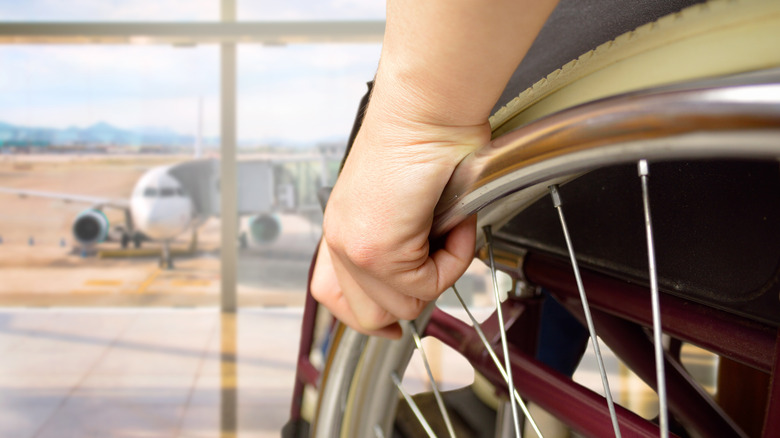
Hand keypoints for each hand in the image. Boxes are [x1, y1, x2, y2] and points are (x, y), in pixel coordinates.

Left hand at [311, 96, 481, 337]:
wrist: (426, 108)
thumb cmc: (424, 138)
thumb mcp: (403, 201)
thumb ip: (402, 240)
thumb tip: (423, 274)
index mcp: (343, 228)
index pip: (331, 294)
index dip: (365, 317)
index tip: (389, 326)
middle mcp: (340, 239)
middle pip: (368, 316)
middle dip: (412, 299)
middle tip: (439, 264)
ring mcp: (354, 247)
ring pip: (405, 305)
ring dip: (441, 272)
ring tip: (450, 228)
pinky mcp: (377, 249)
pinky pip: (429, 284)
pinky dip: (455, 258)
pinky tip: (455, 221)